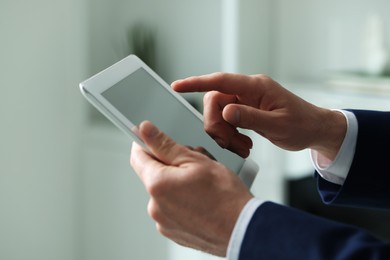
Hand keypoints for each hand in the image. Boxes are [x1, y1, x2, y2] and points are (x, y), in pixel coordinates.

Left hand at [130, 121, 252, 256]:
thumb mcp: (196, 160)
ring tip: (203, 183)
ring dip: (178, 182)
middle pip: (154, 174)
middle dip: (171, 164)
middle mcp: (155, 206)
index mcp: (158, 185)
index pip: (138, 156)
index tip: (153, 139)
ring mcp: (164, 222)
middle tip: (195, 162)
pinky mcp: (173, 232)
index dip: (145, 144)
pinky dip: (182, 200)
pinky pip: (172, 208)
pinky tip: (201, 198)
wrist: (244, 229)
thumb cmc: (226, 196)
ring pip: (165, 191)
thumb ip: (165, 145)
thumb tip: (145, 130)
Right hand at [172, 73, 346, 160]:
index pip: (220, 81)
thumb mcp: (278, 125)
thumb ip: (250, 118)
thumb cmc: (302, 125)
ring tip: (242, 148)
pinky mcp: (246, 111)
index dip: (196, 83)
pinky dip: (230, 136)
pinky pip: (228, 121)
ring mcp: (246, 101)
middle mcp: (248, 91)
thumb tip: (226, 112)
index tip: (177, 86)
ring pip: (219, 114)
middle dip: (217, 125)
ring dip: (225, 134)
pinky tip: (243, 145)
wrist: (314, 130)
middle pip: (215, 102)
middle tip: (230, 144)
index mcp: (256, 87)